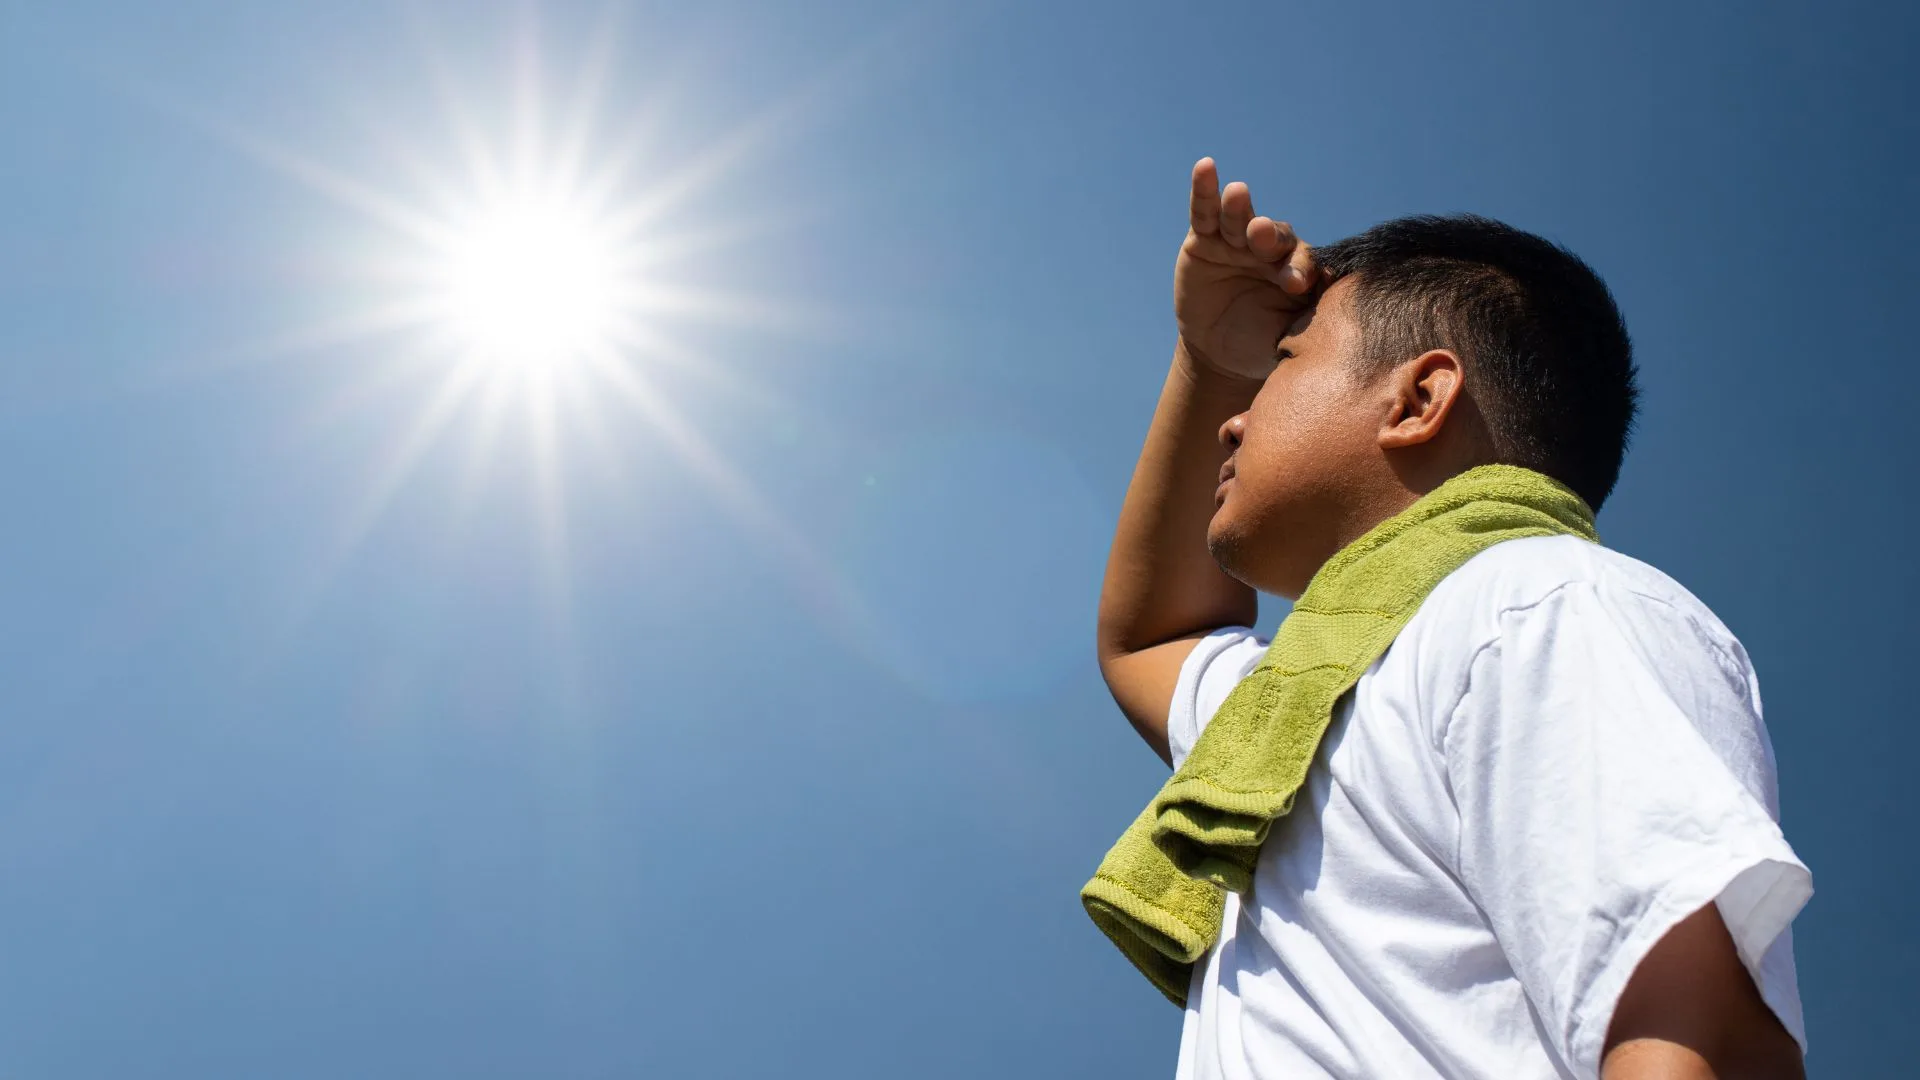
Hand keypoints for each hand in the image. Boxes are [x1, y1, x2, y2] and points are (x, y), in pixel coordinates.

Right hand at [1174, 158, 1318, 381]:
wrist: (1221, 355)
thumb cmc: (1262, 344)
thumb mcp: (1288, 336)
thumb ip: (1310, 318)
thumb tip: (1340, 304)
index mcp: (1297, 270)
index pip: (1303, 262)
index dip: (1299, 268)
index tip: (1295, 282)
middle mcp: (1269, 250)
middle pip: (1272, 235)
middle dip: (1267, 234)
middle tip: (1262, 233)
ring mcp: (1236, 241)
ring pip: (1239, 219)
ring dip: (1239, 206)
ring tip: (1238, 194)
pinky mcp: (1203, 239)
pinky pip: (1205, 213)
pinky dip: (1204, 190)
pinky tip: (1205, 168)